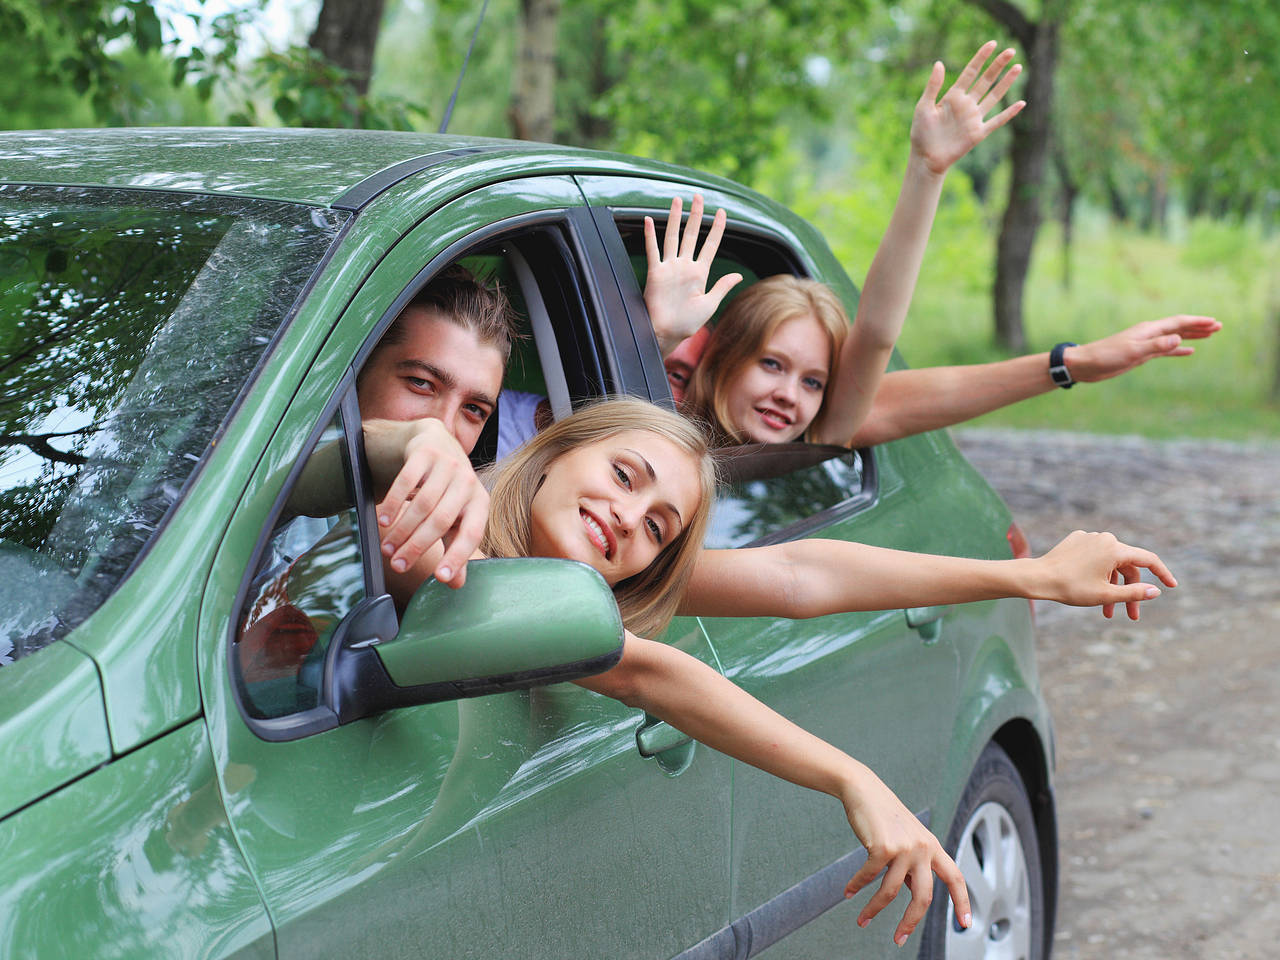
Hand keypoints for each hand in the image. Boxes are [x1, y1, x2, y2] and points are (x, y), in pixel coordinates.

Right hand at [372, 418, 487, 588]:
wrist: (435, 441)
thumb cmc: (447, 488)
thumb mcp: (456, 516)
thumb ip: (456, 547)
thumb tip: (456, 584)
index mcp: (480, 503)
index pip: (472, 534)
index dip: (457, 557)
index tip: (440, 578)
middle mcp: (468, 482)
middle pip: (441, 520)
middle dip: (417, 546)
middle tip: (398, 565)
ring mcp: (448, 464)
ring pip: (423, 503)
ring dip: (402, 530)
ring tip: (387, 548)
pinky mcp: (426, 452)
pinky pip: (407, 481)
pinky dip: (393, 503)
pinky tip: (383, 520)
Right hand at [643, 194, 742, 354]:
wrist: (667, 333)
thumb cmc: (687, 323)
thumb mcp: (709, 305)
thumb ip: (722, 287)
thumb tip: (738, 275)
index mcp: (699, 273)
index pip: (710, 245)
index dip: (717, 229)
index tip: (722, 213)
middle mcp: (684, 266)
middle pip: (691, 235)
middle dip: (696, 215)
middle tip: (698, 197)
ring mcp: (669, 268)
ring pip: (673, 237)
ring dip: (675, 218)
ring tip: (678, 200)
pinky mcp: (656, 273)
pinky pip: (653, 251)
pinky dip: (650, 236)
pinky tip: (650, 220)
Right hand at [841, 766, 971, 945]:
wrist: (864, 789)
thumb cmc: (885, 815)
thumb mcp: (908, 838)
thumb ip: (913, 864)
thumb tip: (911, 891)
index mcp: (933, 847)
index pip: (955, 877)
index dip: (962, 901)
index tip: (965, 923)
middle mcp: (923, 848)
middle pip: (923, 897)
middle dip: (910, 922)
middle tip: (900, 938)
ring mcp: (904, 848)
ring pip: (890, 892)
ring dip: (873, 909)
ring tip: (863, 919)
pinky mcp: (882, 847)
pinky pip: (869, 876)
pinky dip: (856, 886)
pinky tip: (848, 892)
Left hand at [910, 41, 1024, 175]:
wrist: (925, 158)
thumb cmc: (921, 133)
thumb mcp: (923, 107)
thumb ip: (933, 86)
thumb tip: (939, 63)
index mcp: (953, 96)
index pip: (970, 72)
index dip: (981, 58)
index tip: (992, 44)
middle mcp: (966, 104)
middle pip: (986, 81)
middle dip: (998, 66)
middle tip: (1010, 50)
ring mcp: (974, 118)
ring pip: (994, 96)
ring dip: (1006, 83)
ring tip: (1018, 67)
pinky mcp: (978, 133)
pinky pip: (997, 121)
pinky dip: (1009, 113)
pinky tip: (1021, 103)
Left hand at [1037, 530, 1177, 620]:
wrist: (1037, 577)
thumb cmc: (1070, 587)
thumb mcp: (1106, 594)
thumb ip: (1134, 593)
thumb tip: (1156, 591)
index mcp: (1115, 548)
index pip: (1148, 559)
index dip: (1162, 573)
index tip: (1172, 586)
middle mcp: (1104, 538)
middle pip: (1127, 566)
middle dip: (1130, 592)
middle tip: (1131, 616)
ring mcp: (1089, 538)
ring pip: (1110, 565)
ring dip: (1113, 587)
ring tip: (1108, 612)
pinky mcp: (1076, 540)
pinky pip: (1095, 558)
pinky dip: (1099, 575)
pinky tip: (1091, 591)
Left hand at [1064, 315, 1220, 382]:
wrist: (1086, 364)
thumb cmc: (1106, 356)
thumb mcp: (1133, 352)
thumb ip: (1156, 346)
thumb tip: (1178, 339)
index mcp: (1149, 330)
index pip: (1178, 323)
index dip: (1197, 322)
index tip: (1214, 322)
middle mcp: (1149, 334)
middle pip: (1179, 327)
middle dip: (1199, 326)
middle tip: (1219, 326)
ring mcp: (1146, 344)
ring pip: (1174, 337)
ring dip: (1192, 336)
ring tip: (1210, 335)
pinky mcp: (1141, 354)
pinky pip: (1165, 350)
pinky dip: (1178, 349)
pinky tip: (1189, 351)